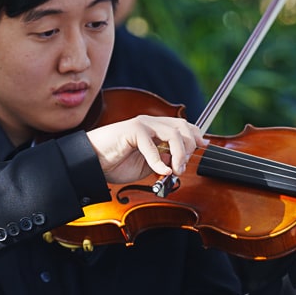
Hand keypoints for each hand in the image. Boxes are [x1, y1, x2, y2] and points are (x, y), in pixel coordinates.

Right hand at [86, 115, 206, 183]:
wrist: (92, 162)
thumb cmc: (116, 163)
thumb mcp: (147, 165)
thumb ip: (164, 162)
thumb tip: (179, 166)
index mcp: (156, 129)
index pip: (183, 126)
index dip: (195, 135)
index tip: (203, 147)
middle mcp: (151, 123)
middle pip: (182, 127)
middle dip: (188, 147)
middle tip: (182, 167)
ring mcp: (141, 125)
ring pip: (172, 133)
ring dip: (178, 154)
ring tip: (174, 170)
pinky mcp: (131, 131)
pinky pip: (151, 145)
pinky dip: (158, 160)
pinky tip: (160, 171)